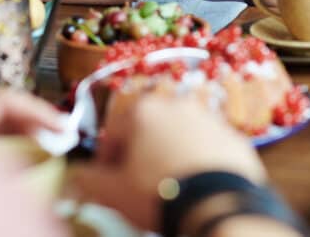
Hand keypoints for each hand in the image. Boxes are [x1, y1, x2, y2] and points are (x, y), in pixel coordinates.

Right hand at [71, 94, 265, 231]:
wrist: (219, 204)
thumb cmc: (160, 193)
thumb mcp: (113, 192)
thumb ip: (88, 180)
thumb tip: (75, 178)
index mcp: (143, 111)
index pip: (113, 133)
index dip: (107, 161)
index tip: (107, 181)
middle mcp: (177, 105)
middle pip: (149, 130)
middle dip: (141, 154)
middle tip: (138, 183)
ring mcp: (209, 119)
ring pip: (180, 136)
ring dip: (171, 155)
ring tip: (169, 186)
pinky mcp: (234, 138)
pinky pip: (209, 148)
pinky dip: (200, 162)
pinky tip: (196, 185)